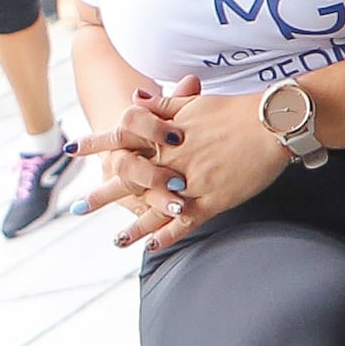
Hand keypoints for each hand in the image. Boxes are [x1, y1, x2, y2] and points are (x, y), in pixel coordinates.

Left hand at [95, 75, 291, 251]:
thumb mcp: (194, 103)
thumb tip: (134, 98)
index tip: (72, 149)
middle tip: (79, 207)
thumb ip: (162, 105)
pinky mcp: (212, 199)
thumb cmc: (236, 109)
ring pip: (153, 207)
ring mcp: (190, 181)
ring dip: (133, 225)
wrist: (272, 121)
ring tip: (115, 240)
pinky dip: (168, 235)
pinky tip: (152, 247)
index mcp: (165, 133)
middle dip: (104, 193)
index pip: (122, 136)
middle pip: (129, 177)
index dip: (96, 143)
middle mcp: (172, 158)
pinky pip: (184, 222)